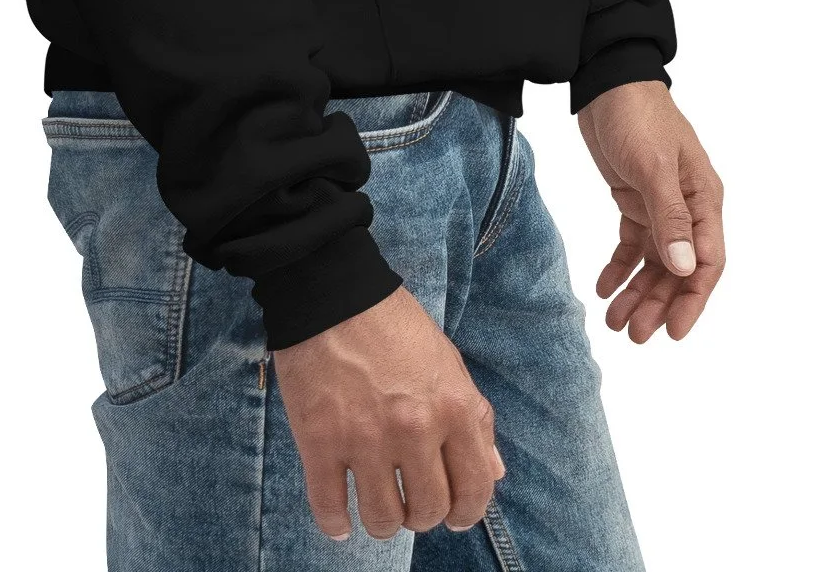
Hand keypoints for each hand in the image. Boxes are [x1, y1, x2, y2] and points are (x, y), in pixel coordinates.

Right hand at [270, 284, 505, 542]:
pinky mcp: (320, 442)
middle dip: (422, 515)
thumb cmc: (394, 324)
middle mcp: (414, 429)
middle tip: (410, 502)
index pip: (475, 488)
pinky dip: (336, 524)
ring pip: (382, 519)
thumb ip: (476, 417)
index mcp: (453, 407)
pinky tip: (340, 519)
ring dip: (382, 522)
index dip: (467, 512)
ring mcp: (365, 439)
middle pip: (428, 511)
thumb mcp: (449, 361)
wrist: (333, 292)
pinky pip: (330, 508)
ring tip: (377, 507)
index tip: (455, 516)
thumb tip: (495, 472)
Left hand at [576, 79, 725, 341]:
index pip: (707, 262)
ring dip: (637, 292)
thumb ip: (670, 217)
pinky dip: (619, 267)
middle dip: (658, 304)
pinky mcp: (634, 199)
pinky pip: (631, 243)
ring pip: (654, 262)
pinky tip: (603, 287)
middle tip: (633, 335)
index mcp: (703, 199)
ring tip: (614, 321)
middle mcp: (687, 208)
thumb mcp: (654, 166)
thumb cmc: (638, 117)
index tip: (674, 332)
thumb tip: (686, 268)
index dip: (693, 300)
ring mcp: (660, 205)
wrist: (606, 82)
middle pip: (678, 269)